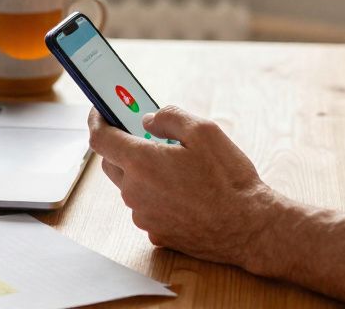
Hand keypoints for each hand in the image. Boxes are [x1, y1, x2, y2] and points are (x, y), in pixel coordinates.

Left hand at [87, 106, 278, 267]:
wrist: (248, 226)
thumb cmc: (228, 179)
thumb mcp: (204, 131)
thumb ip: (170, 117)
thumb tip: (149, 120)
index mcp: (142, 163)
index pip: (100, 138)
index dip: (96, 120)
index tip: (99, 110)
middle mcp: (135, 192)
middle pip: (111, 163)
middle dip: (122, 146)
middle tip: (146, 136)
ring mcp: (143, 217)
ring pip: (130, 187)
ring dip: (142, 173)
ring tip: (177, 166)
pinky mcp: (156, 233)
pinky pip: (147, 208)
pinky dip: (156, 196)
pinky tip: (184, 192)